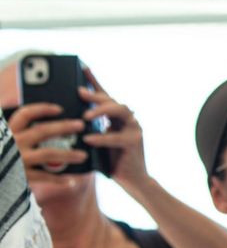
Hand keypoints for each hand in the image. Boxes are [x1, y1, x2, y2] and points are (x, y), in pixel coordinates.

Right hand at [5, 102, 87, 186]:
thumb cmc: (4, 154)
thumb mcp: (6, 141)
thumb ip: (22, 134)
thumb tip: (52, 127)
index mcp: (8, 131)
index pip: (25, 114)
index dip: (42, 109)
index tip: (59, 109)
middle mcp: (13, 143)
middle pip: (42, 131)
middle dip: (63, 127)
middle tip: (80, 125)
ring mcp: (18, 159)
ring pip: (48, 154)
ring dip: (68, 154)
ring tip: (83, 155)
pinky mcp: (21, 175)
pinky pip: (44, 176)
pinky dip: (59, 179)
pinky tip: (72, 181)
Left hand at [78, 68, 147, 187]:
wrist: (133, 180)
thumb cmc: (112, 161)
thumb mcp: (98, 141)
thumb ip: (90, 129)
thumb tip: (70, 119)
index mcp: (117, 118)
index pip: (105, 96)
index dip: (95, 81)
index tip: (83, 67)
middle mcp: (128, 120)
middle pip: (112, 99)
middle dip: (95, 95)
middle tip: (79, 93)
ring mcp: (134, 129)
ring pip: (120, 111)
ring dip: (101, 111)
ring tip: (85, 116)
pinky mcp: (134, 143)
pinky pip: (116, 137)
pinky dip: (101, 138)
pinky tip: (88, 139)